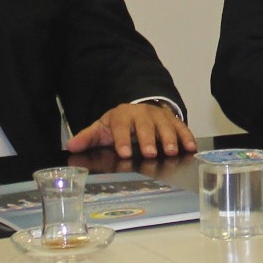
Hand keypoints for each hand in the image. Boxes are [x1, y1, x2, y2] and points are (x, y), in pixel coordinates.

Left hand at [69, 102, 197, 159]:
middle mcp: (142, 114)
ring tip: (171, 152)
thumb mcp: (102, 128)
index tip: (124, 152)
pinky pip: (181, 127)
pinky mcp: (173, 119)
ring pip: (165, 126)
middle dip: (148, 139)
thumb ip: (88, 137)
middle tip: (150, 153)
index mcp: (122, 115)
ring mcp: (159, 116)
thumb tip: (71, 146)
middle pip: (145, 126)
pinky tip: (191, 147)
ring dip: (169, 138)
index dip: (122, 139)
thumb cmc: (120, 123)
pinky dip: (187, 136)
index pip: (121, 127)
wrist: (139, 109)